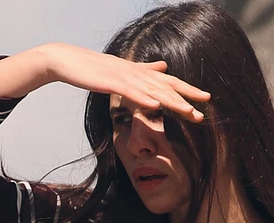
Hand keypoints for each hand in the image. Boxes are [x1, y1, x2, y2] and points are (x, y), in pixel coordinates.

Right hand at [38, 42, 210, 121]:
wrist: (67, 60)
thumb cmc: (94, 69)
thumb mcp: (123, 70)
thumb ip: (145, 70)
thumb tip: (164, 66)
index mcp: (140, 73)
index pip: (169, 83)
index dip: (188, 90)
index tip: (206, 100)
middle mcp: (137, 73)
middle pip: (166, 87)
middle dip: (186, 98)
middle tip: (204, 109)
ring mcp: (124, 77)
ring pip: (152, 91)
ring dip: (171, 101)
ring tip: (188, 111)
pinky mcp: (111, 82)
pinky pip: (131, 92)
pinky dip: (144, 99)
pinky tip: (156, 106)